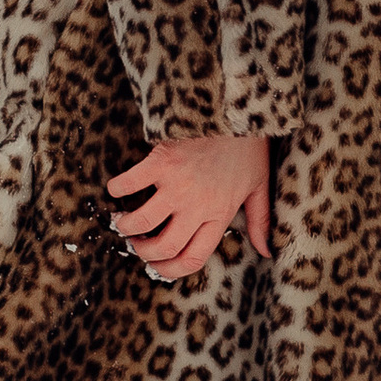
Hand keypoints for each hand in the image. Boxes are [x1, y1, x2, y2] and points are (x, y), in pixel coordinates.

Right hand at [106, 133, 271, 282]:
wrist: (237, 110)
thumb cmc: (247, 147)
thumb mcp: (259, 186)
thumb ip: (260, 221)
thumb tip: (264, 252)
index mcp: (220, 214)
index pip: (193, 257)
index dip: (171, 270)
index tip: (157, 267)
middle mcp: (197, 206)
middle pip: (164, 246)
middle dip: (144, 253)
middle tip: (137, 245)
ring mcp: (178, 185)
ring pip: (143, 221)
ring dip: (127, 227)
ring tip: (122, 221)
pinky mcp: (162, 162)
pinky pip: (131, 183)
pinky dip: (117, 189)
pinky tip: (115, 189)